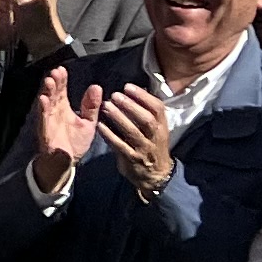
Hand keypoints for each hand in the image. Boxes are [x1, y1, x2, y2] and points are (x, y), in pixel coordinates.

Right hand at [24, 72, 99, 200]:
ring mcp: (48, 121)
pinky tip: (43, 100)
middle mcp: (54, 112)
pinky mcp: (46, 132)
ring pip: (46, 103)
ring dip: (46, 92)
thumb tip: (96, 87)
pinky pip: (43, 119)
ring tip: (49, 81)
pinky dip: (42, 109)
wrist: (67, 163)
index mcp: (63, 108)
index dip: (61, 80)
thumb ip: (91, 106)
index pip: (61, 91)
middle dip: (53, 83)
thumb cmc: (75, 141)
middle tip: (56, 72)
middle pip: (52, 94)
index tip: (62, 69)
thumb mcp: (88, 122)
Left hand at [100, 82, 176, 199]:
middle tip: (115, 95)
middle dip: (131, 106)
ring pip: (133, 132)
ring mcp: (144, 149)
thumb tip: (137, 89)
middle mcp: (155, 137)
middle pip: (146, 119)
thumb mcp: (156, 128)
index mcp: (162, 126)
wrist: (156, 175)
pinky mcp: (132, 159)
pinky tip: (100, 126)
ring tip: (106, 106)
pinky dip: (110, 135)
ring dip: (119, 118)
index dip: (143, 96)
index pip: (157, 108)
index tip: (128, 86)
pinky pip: (120, 146)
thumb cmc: (152, 145)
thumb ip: (148, 111)